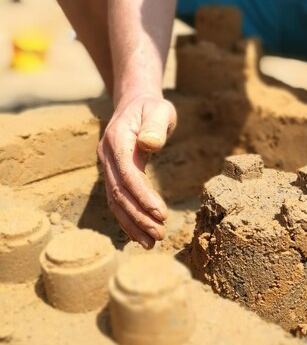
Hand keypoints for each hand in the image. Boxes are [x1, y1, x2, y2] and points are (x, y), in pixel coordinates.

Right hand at [97, 94, 176, 248]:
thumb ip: (155, 125)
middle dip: (139, 217)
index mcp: (117, 140)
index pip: (127, 174)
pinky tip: (140, 235)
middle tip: (159, 235)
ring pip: (115, 201)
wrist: (134, 102)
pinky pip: (117, 200)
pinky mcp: (113, 175)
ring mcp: (107, 166)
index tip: (161, 214)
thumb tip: (150, 144)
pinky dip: (128, 219)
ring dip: (132, 224)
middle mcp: (107, 156)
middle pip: (119, 193)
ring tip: (151, 242)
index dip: (143, 196)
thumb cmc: (151, 107)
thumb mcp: (159, 109)